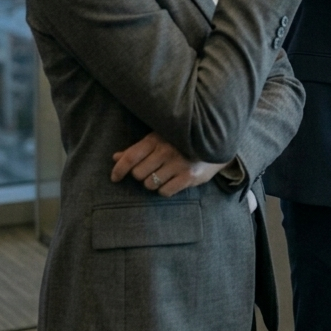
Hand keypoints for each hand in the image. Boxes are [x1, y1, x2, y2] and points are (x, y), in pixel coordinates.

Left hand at [111, 132, 229, 197]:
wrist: (215, 142)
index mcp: (156, 139)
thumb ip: (137, 149)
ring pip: (150, 185)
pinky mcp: (189, 176)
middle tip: (151, 170)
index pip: (130, 156)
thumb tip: (115, 157)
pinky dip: (165, 189)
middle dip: (141, 175)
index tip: (114, 178)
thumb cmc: (181, 141)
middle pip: (138, 174)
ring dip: (153, 183)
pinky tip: (173, 181)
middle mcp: (166, 150)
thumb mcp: (159, 139)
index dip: (119, 169)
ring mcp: (178, 163)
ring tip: (164, 174)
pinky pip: (165, 192)